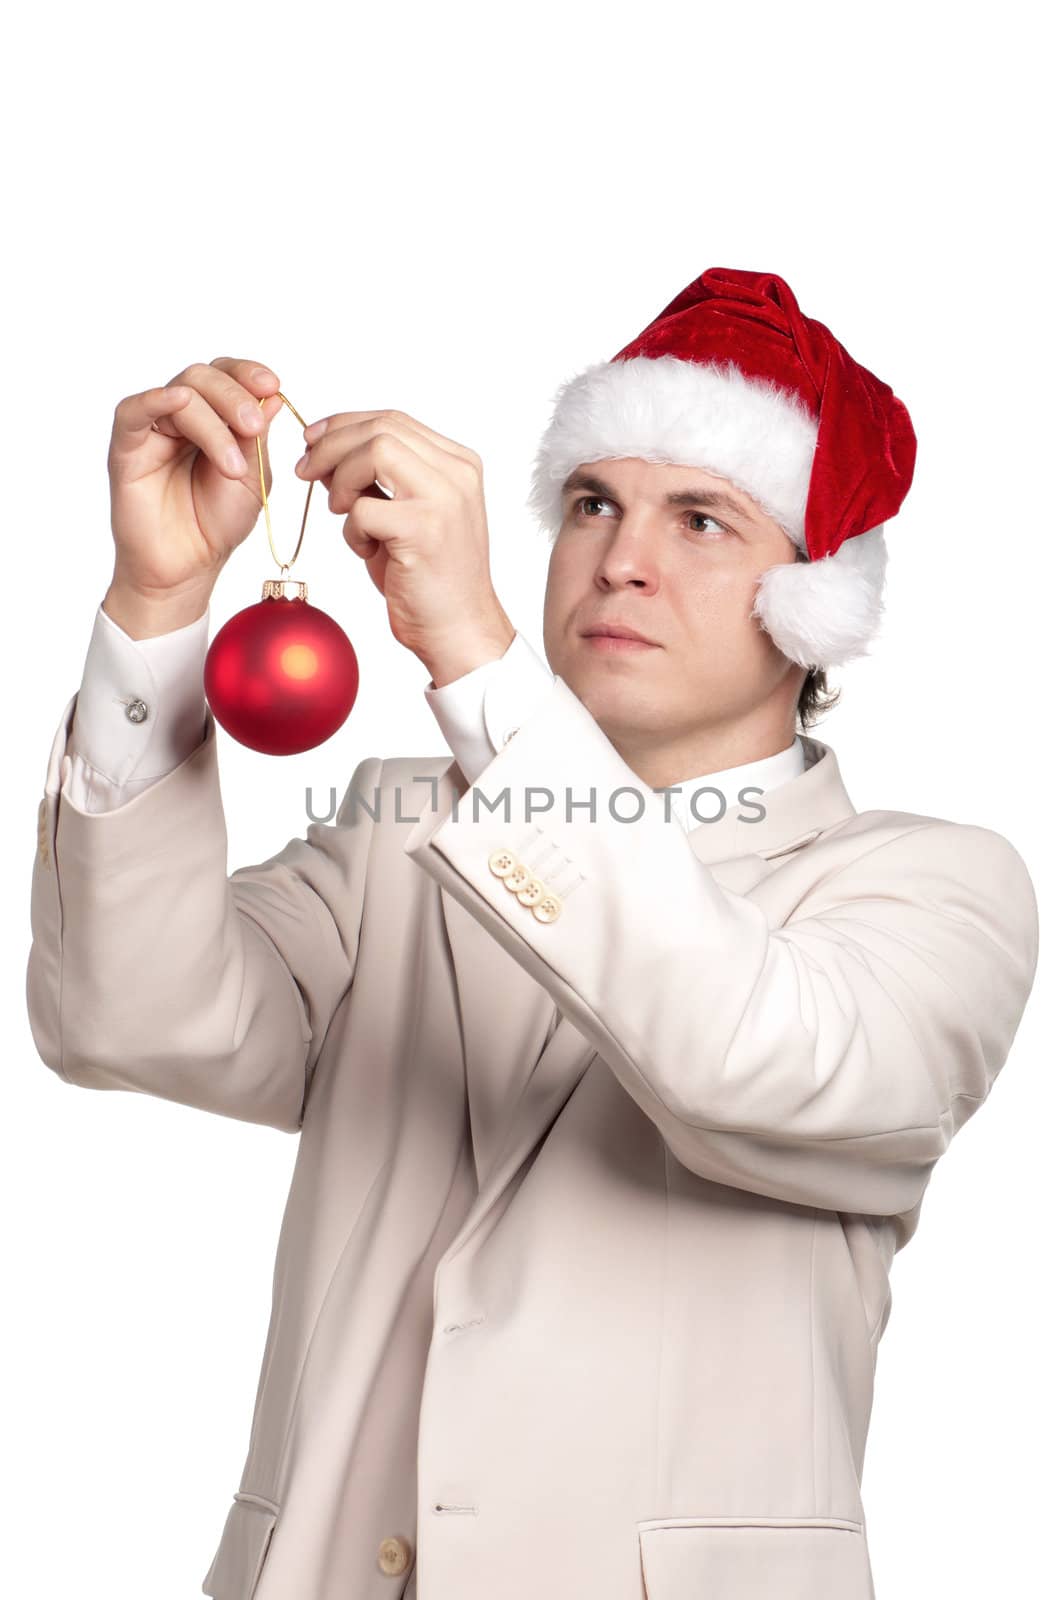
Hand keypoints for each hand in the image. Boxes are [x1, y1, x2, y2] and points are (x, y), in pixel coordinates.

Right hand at [106, 356, 285, 603]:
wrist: (188, 565)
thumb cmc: (217, 523)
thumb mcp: (252, 476)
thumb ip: (257, 437)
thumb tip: (273, 395)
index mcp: (216, 417)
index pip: (229, 376)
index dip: (249, 373)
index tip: (272, 385)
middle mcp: (183, 416)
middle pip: (204, 377)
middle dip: (235, 396)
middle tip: (255, 427)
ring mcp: (154, 428)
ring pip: (181, 393)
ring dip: (213, 420)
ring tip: (231, 465)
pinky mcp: (127, 445)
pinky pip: (135, 409)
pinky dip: (157, 400)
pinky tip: (179, 402)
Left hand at [294, 407, 514, 681]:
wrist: (459, 629)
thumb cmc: (429, 577)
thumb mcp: (405, 514)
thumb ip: (378, 480)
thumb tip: (324, 450)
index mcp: (458, 463)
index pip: (393, 419)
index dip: (344, 424)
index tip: (312, 442)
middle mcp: (457, 473)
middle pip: (381, 427)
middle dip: (331, 445)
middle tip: (305, 471)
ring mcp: (444, 499)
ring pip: (374, 451)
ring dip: (341, 480)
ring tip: (340, 512)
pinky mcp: (424, 529)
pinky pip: (365, 508)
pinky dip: (351, 529)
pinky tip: (365, 550)